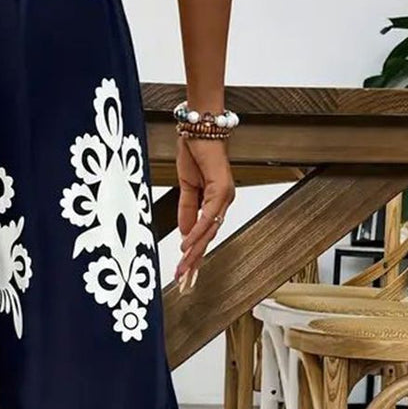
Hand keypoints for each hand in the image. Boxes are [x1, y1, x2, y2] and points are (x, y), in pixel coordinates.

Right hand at [175, 138, 235, 283]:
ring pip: (209, 231)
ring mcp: (224, 197)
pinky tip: (188, 244)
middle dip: (194, 261)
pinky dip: (197, 231)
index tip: (184, 271)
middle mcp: (223, 202)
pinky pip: (207, 216)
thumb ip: (187, 210)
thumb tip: (185, 233)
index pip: (204, 234)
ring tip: (183, 268)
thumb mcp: (186, 187)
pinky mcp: (221, 189)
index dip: (194, 254)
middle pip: (208, 238)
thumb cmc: (195, 152)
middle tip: (184, 280)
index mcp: (215, 202)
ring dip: (194, 252)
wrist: (200, 128)